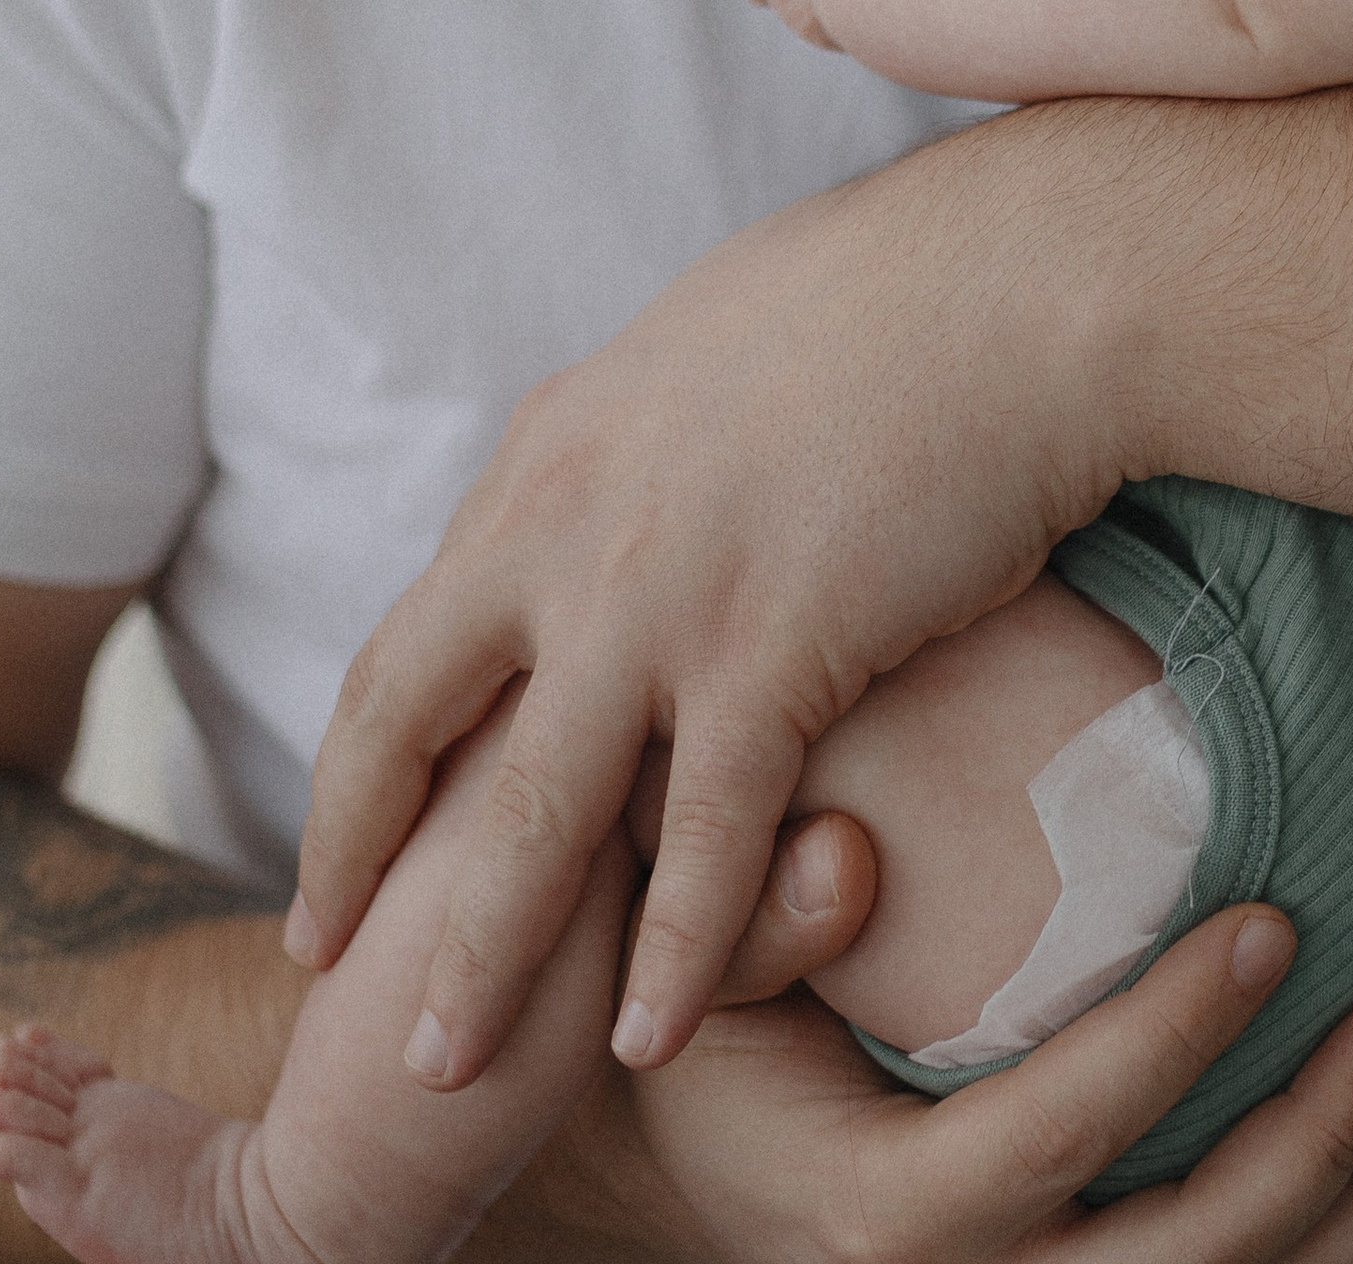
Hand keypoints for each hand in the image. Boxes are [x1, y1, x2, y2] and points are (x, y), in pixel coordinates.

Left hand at [292, 147, 1137, 1089]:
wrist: (1018, 284)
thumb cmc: (906, 292)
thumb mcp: (717, 338)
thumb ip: (654, 428)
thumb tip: (659, 458)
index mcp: (555, 449)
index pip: (425, 626)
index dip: (373, 746)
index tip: (351, 830)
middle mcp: (569, 526)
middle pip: (414, 724)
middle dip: (358, 857)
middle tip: (333, 963)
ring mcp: (658, 594)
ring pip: (529, 817)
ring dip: (485, 956)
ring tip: (451, 1068)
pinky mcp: (769, 648)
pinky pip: (701, 836)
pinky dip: (673, 950)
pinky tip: (649, 1037)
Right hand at [631, 907, 1352, 1263]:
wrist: (686, 1189)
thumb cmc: (705, 1061)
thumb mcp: (695, 992)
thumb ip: (758, 924)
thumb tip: (846, 853)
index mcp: (883, 1213)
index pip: (1056, 1139)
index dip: (1172, 1038)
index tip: (1270, 923)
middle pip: (1185, 1261)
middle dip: (1316, 1139)